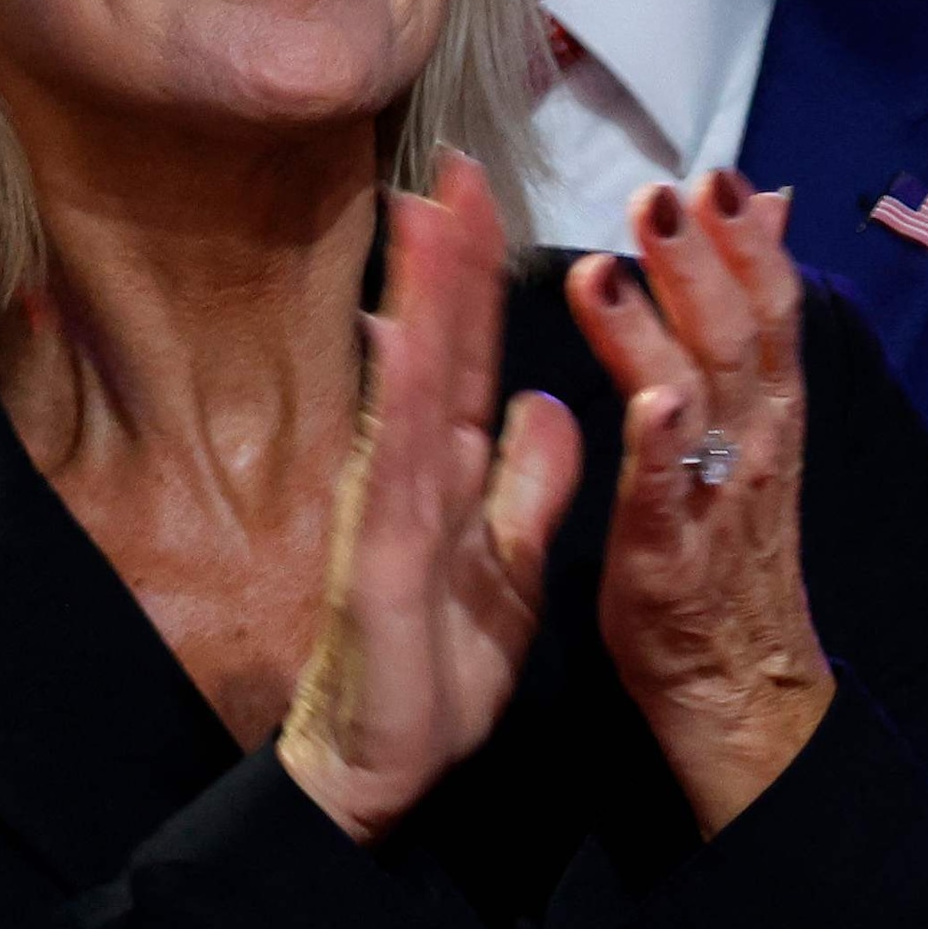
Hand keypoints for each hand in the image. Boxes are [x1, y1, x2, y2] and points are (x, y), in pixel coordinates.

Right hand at [278, 153, 581, 842]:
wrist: (388, 763)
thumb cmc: (437, 666)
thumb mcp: (510, 557)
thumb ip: (526, 479)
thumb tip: (542, 400)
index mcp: (450, 470)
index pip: (470, 353)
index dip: (481, 277)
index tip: (483, 195)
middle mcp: (413, 472)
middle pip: (436, 347)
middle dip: (446, 256)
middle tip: (455, 164)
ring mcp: (392, 508)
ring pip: (410, 384)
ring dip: (420, 299)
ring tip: (428, 216)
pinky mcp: (385, 555)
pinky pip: (400, 465)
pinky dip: (407, 400)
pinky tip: (406, 340)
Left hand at [566, 175, 832, 834]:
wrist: (744, 691)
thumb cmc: (728, 562)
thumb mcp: (746, 441)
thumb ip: (742, 343)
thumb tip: (753, 242)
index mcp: (766, 417)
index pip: (770, 310)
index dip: (747, 242)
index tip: (719, 174)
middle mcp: (755, 446)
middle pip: (742, 335)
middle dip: (704, 259)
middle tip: (668, 190)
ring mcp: (716, 500)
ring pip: (702, 397)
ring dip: (665, 325)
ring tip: (617, 260)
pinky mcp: (669, 559)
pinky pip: (669, 494)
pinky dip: (664, 445)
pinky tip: (650, 400)